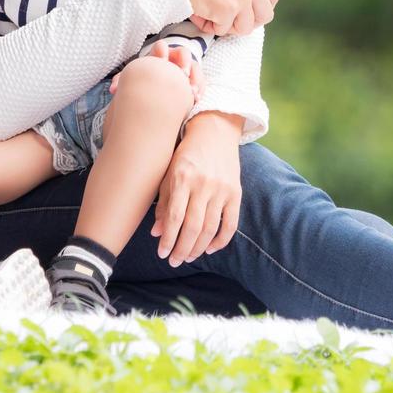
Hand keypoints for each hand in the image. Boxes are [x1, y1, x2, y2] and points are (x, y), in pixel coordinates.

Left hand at [112, 40, 202, 100]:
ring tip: (192, 91)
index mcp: (158, 55)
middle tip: (182, 74)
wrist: (153, 92)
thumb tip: (113, 90)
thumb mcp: (132, 80)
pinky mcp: (193, 80)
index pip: (161, 47)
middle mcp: (173, 59)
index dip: (162, 52)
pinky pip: (201, 81)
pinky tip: (196, 99)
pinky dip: (200, 88)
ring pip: (195, 67)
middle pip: (183, 53)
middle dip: (184, 62)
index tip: (160, 61)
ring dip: (195, 78)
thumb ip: (122, 82)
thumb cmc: (142, 82)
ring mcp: (185, 69)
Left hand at [152, 111, 243, 264]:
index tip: (161, 253)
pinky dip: (221, 240)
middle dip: (182, 249)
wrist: (215, 130)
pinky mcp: (236, 192)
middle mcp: (203, 184)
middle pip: (192, 227)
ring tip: (188, 257)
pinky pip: (230, 223)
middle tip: (174, 261)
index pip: (175, 217)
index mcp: (183, 178)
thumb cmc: (187, 152)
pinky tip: (209, 248)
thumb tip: (157, 233)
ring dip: (198, 248)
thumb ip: (164, 202)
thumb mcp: (170, 172)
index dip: (168, 240)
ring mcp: (222, 189)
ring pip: (210, 228)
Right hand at [161, 0, 277, 36]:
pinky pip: (223, 30)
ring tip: (208, 14)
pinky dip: (209, 27)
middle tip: (228, 21)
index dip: (258, 10)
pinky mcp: (228, 9)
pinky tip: (198, 13)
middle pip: (266, 15)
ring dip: (226, 26)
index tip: (243, 13)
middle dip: (247, 23)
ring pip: (245, 28)